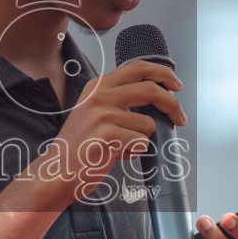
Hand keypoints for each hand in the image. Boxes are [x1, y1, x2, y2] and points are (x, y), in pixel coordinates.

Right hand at [30, 60, 184, 204]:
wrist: (58, 170)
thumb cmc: (79, 145)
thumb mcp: (94, 111)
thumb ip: (119, 100)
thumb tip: (156, 98)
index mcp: (97, 86)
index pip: (137, 68)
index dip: (162, 73)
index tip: (175, 84)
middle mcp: (100, 96)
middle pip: (150, 90)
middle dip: (172, 105)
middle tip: (179, 117)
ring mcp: (103, 114)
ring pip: (147, 124)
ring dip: (140, 139)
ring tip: (120, 146)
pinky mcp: (108, 135)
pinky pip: (141, 142)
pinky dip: (133, 152)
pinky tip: (115, 154)